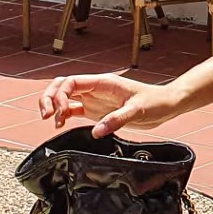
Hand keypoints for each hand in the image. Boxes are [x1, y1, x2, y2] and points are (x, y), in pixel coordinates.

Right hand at [38, 72, 176, 137]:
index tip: (60, 111)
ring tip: (54, 123)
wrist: (166, 106)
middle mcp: (95, 89)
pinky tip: (62, 125)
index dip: (59, 94)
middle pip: (62, 86)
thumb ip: (116, 119)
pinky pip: (74, 110)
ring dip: (54, 107)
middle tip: (46, 116)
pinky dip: (63, 115)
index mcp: (103, 82)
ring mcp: (94, 99)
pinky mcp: (97, 111)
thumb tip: (96, 131)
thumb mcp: (137, 110)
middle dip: (49, 97)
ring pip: (65, 97)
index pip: (71, 81)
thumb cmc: (155, 102)